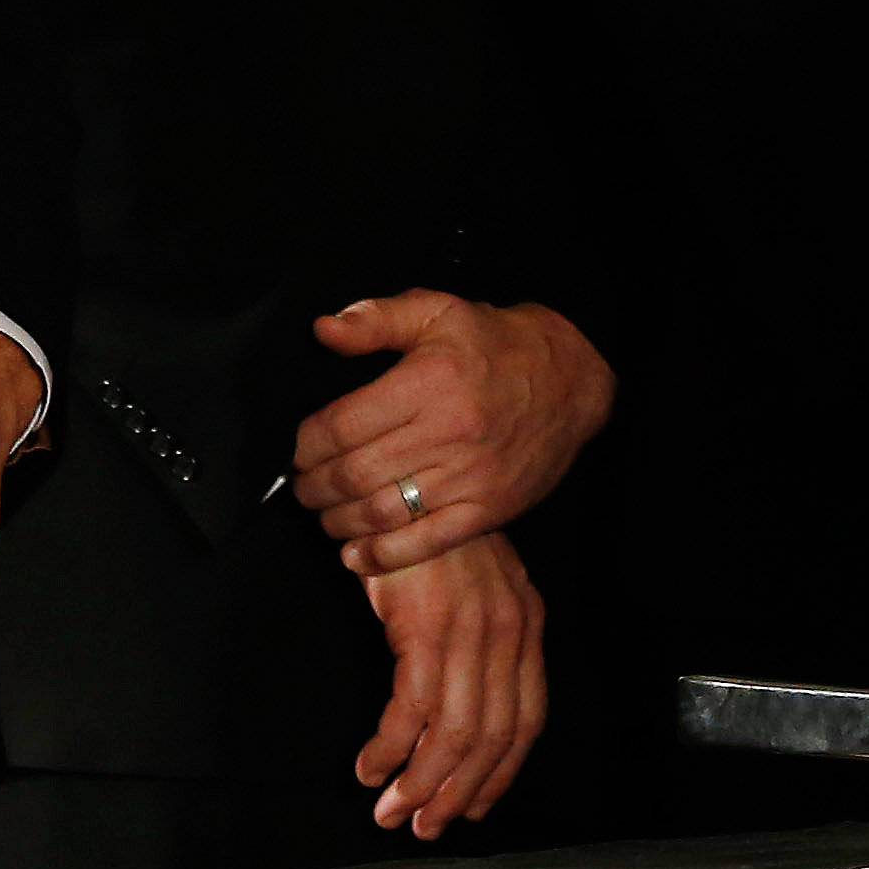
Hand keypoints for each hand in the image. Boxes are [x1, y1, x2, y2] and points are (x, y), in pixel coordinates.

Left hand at [297, 292, 614, 574]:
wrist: (570, 379)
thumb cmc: (496, 344)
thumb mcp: (436, 312)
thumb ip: (375, 319)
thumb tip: (323, 331)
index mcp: (429, 382)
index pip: (343, 425)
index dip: (307, 445)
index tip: (298, 450)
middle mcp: (448, 432)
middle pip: (355, 475)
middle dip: (314, 488)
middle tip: (302, 488)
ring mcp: (470, 477)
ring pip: (383, 513)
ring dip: (339, 523)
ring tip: (325, 516)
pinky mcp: (489, 509)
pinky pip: (427, 542)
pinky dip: (384, 556)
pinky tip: (357, 556)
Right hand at [354, 530, 547, 839]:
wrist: (403, 486)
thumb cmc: (434, 540)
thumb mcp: (478, 589)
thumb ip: (485, 642)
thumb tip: (465, 713)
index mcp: (526, 625)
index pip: (527, 720)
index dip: (500, 775)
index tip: (473, 808)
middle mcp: (507, 634)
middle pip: (492, 739)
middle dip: (455, 794)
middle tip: (422, 825)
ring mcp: (469, 633)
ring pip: (453, 735)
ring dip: (419, 783)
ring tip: (390, 808)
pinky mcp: (424, 629)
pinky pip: (410, 712)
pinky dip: (389, 749)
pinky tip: (369, 763)